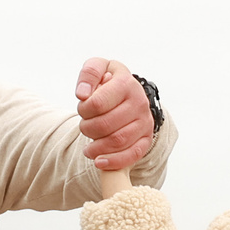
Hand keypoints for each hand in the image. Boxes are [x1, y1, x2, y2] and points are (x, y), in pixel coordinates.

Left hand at [76, 57, 154, 171]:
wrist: (129, 93)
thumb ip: (89, 74)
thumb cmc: (110, 82)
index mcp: (126, 83)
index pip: (97, 103)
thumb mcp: (99, 67)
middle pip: (105, 125)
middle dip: (87, 129)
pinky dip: (114, 162)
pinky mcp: (146, 139)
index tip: (83, 109)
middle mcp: (139, 102)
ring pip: (118, 141)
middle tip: (84, 127)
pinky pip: (132, 155)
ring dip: (97, 148)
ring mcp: (145, 122)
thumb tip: (83, 94)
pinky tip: (99, 162)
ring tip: (88, 148)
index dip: (83, 110)